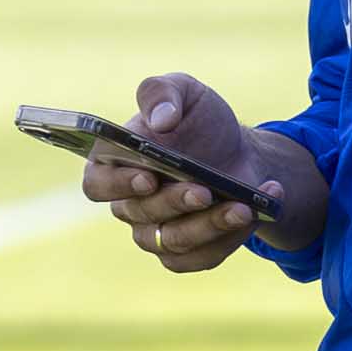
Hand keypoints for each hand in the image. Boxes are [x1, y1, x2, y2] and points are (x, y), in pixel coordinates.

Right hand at [81, 71, 316, 275]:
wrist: (239, 153)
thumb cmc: (200, 122)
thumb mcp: (185, 92)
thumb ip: (163, 93)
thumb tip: (161, 121)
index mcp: (114, 164)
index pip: (97, 184)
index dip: (118, 185)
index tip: (148, 177)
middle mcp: (129, 203)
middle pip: (141, 214)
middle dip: (176, 203)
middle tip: (206, 191)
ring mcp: (155, 232)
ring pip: (173, 242)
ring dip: (210, 226)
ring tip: (244, 207)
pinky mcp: (187, 252)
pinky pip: (201, 258)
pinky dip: (230, 239)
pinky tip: (254, 214)